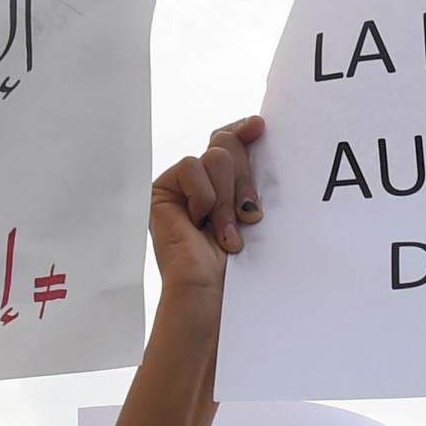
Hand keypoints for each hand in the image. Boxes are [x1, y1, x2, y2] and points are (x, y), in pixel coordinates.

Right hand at [118, 116, 265, 425]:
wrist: (211, 301)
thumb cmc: (241, 273)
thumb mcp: (254, 213)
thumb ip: (252, 172)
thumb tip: (257, 124)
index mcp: (226, 191)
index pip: (233, 144)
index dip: (245, 131)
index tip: (263, 127)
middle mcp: (203, 188)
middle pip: (227, 145)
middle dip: (245, 179)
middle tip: (251, 217)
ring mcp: (183, 191)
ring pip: (216, 155)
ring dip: (230, 196)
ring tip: (229, 234)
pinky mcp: (163, 195)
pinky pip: (191, 165)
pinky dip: (206, 194)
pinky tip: (204, 223)